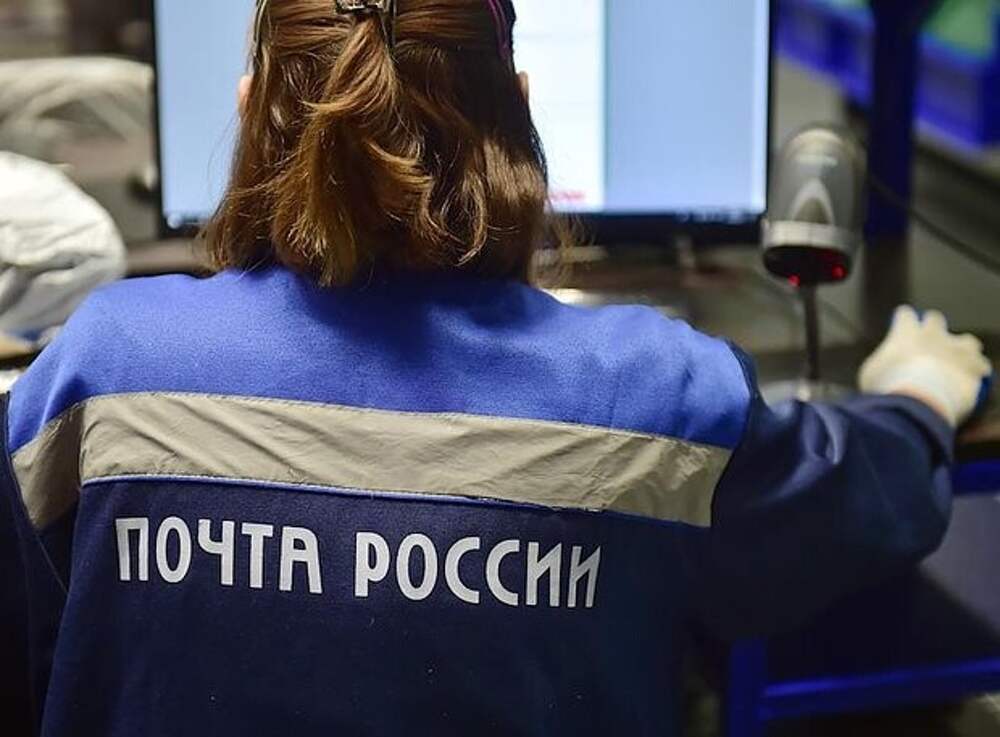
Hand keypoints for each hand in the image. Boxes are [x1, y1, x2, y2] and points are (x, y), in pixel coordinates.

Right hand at [859, 306, 992, 427]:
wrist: (918, 400)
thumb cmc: (888, 386)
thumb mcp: (870, 373)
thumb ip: (880, 363)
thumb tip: (882, 367)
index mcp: (905, 332)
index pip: (905, 316)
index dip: (903, 321)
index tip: (901, 326)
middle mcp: (933, 334)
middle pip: (935, 319)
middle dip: (933, 328)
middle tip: (928, 343)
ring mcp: (956, 349)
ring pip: (967, 340)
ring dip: (961, 349)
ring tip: (956, 361)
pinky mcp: (974, 367)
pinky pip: (981, 366)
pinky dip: (976, 372)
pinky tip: (972, 380)